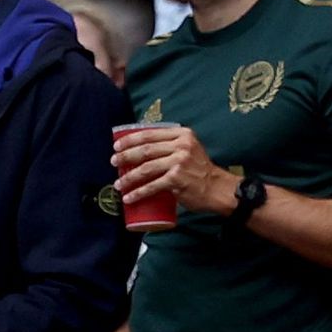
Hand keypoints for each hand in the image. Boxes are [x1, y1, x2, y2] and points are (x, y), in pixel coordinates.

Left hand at [109, 120, 230, 219]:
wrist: (218, 188)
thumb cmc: (200, 170)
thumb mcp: (189, 149)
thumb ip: (171, 145)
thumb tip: (141, 148)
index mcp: (182, 135)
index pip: (150, 134)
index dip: (130, 139)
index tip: (116, 146)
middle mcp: (181, 146)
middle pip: (145, 149)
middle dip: (125, 156)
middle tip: (113, 162)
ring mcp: (179, 162)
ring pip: (145, 168)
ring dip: (128, 177)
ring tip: (118, 184)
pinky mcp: (177, 179)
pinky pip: (152, 186)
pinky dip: (138, 193)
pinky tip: (128, 198)